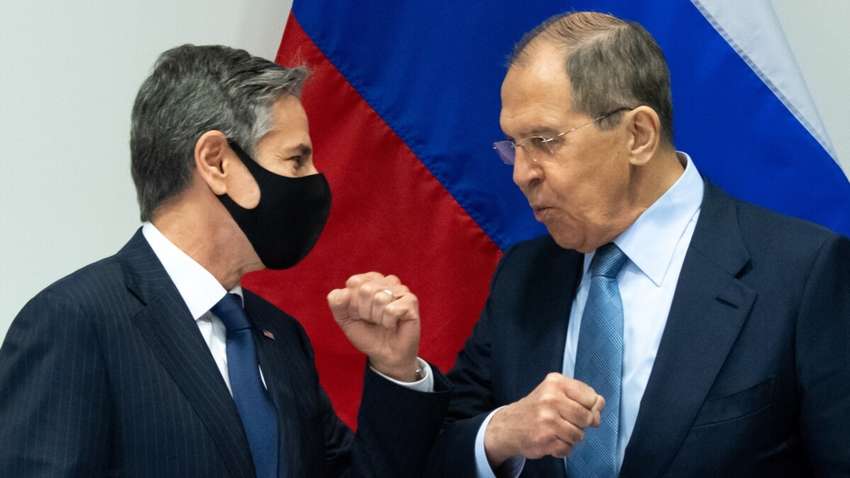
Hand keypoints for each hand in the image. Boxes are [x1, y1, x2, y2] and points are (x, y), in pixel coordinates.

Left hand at [327, 272, 420, 380]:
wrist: (385, 355)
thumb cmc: (367, 334)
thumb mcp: (345, 319)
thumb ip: (337, 303)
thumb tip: (344, 292)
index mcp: (369, 280)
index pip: (354, 282)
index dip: (352, 303)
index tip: (358, 314)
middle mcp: (386, 281)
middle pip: (366, 290)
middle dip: (364, 311)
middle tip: (371, 320)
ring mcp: (400, 290)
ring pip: (380, 299)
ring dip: (377, 318)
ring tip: (382, 323)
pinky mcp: (411, 302)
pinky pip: (391, 310)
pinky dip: (388, 322)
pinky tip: (392, 325)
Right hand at [484, 373, 603, 466]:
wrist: (510, 425)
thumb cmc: (538, 408)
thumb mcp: (556, 392)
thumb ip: (581, 396)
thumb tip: (600, 407)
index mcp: (556, 383)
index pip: (591, 398)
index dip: (591, 407)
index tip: (582, 410)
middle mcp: (550, 399)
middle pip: (587, 417)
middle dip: (582, 424)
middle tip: (567, 421)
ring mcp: (546, 419)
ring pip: (579, 435)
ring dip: (572, 437)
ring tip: (557, 431)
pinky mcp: (544, 439)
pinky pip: (568, 448)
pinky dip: (563, 448)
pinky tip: (552, 440)